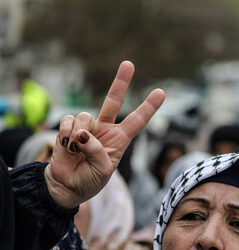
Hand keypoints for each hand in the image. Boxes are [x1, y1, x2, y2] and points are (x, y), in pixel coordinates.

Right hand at [45, 61, 163, 208]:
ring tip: (78, 151)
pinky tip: (67, 147)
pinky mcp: (68, 128)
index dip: (148, 107)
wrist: (67, 186)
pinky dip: (66, 134)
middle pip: (113, 100)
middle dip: (121, 82)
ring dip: (80, 135)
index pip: (137, 121)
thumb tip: (83, 133)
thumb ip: (97, 151)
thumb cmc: (90, 180)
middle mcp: (105, 129)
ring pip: (85, 116)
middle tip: (129, 63)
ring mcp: (86, 127)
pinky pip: (68, 121)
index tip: (161, 92)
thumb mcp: (103, 170)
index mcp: (120, 139)